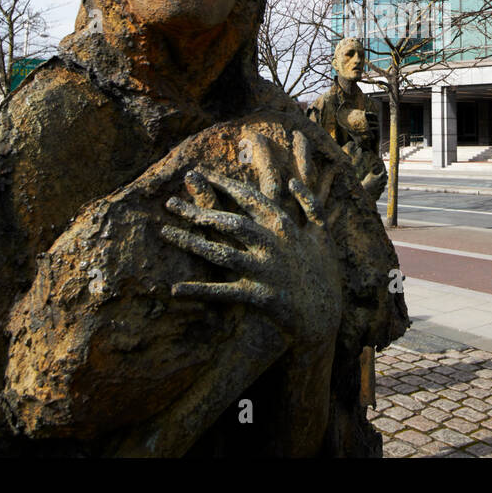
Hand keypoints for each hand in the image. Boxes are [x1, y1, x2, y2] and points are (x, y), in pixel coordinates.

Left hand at [160, 130, 341, 349]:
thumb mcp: (324, 235)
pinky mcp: (258, 296)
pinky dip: (199, 292)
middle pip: (227, 222)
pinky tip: (175, 290)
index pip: (248, 198)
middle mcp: (272, 244)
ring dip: (190, 242)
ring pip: (220, 252)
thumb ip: (311, 205)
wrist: (326, 317)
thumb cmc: (325, 274)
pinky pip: (223, 292)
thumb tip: (293, 182)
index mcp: (285, 225)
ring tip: (165, 232)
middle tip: (170, 202)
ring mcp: (264, 270)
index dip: (222, 184)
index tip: (200, 174)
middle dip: (196, 210)